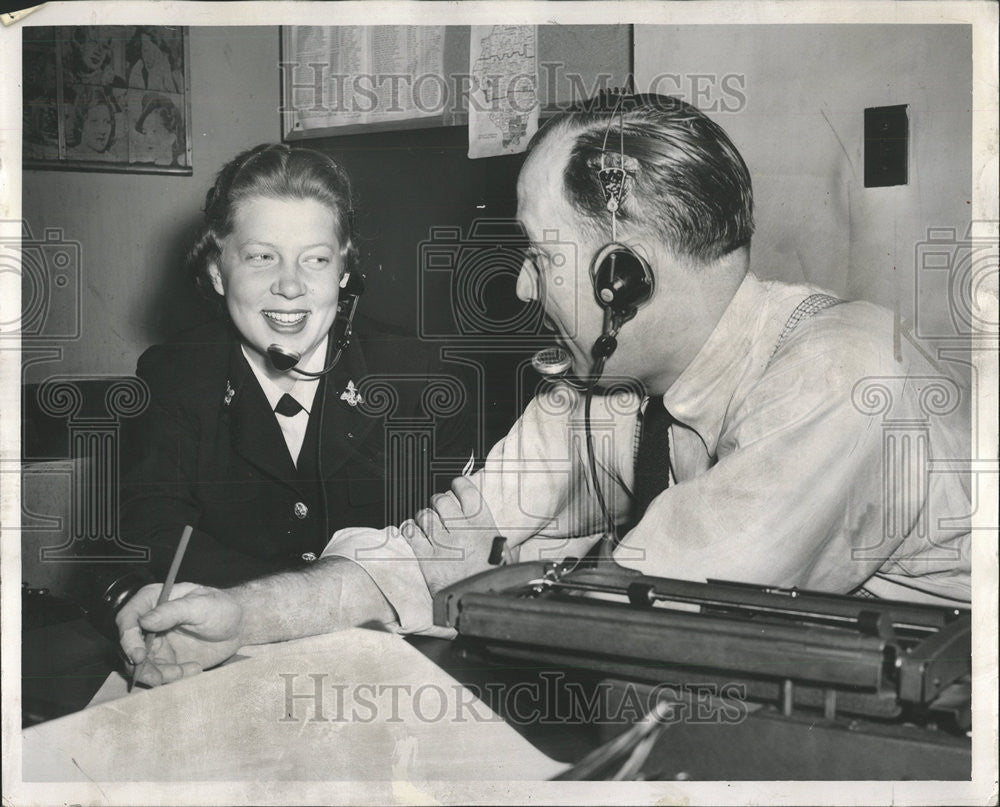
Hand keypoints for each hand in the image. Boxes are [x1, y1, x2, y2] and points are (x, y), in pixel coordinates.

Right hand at [116, 582, 243, 687]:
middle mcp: (149, 623)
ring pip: (141, 666)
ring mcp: (156, 644)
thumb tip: (144, 621)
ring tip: (183, 673)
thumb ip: (173, 611)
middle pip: (128, 647)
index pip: (128, 618)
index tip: (138, 656)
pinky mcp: (166, 661)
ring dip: (157, 675)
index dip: (128, 638)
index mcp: (153, 600)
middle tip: (158, 677)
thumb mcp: (201, 605)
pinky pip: (159, 675)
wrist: (238, 627)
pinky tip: (194, 670)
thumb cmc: (221, 608)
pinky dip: (172, 678)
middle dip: (139, 666)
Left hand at [403, 476, 498, 595]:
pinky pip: (412, 534)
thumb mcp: (506, 551)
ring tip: (427, 521)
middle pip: (441, 500)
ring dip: (425, 516)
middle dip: (438, 501)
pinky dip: (409, 529)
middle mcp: (462, 529)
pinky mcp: (428, 558)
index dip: (459, 484)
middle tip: (439, 506)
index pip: (466, 491)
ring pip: (425, 516)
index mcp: (483, 524)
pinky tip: (412, 530)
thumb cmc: (498, 579)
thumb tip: (492, 530)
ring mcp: (443, 543)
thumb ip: (494, 535)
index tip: (456, 484)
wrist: (483, 601)